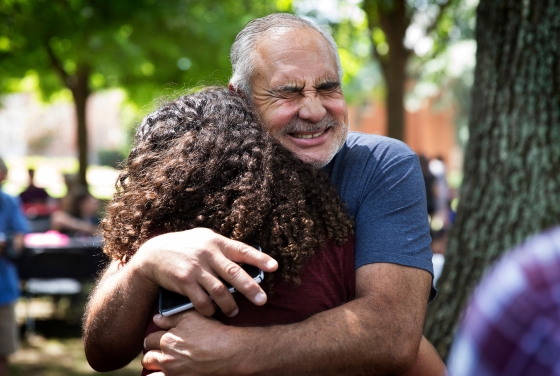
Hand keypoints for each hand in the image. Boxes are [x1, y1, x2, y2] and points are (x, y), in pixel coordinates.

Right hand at [132, 227, 277, 316]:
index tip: (274, 267)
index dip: (259, 259)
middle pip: (234, 273)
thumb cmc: (185, 247)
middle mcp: (208, 253)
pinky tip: (212, 313)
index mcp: (216, 241)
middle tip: (262, 300)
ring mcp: (196, 268)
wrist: (153, 254)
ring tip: (234, 312)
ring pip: (219, 291)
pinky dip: (209, 310)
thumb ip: (223, 249)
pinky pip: (201, 301)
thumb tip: (247, 261)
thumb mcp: (204, 239)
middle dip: (250, 288)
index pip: (242, 250)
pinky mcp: (184, 282)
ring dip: (229, 305)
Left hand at [143, 311, 242, 375]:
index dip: (155, 338)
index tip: (159, 339)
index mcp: (167, 341)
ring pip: (151, 375)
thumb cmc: (213, 333)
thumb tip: (157, 318)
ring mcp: (173, 374)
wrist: (230, 352)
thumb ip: (172, 317)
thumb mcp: (192, 317)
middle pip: (148, 358)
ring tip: (163, 366)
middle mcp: (167, 359)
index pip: (150, 339)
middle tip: (160, 353)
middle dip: (152, 354)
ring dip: (154, 370)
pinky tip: (167, 374)